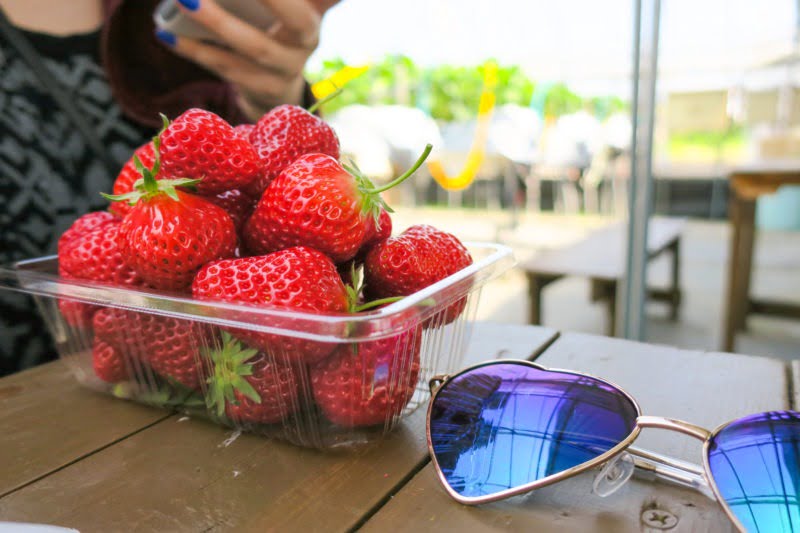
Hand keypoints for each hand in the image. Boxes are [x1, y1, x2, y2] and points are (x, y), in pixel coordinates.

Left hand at [157, 0, 336, 118]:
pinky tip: (168, 34)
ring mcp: (290, 68)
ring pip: (257, 47)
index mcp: (314, 9)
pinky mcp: (267, 89)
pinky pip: (229, 69)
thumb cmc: (268, 27)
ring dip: (218, 23)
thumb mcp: (279, 9)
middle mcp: (309, 37)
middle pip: (297, 18)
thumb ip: (272, 2)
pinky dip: (197, 51)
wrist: (272, 84)